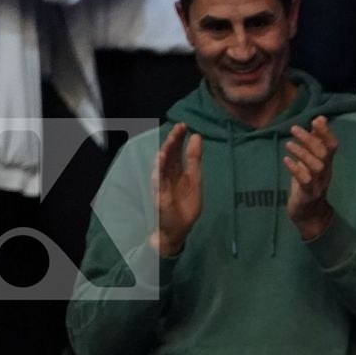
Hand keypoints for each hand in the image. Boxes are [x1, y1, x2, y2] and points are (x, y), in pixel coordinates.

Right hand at [151, 123, 203, 257]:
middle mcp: (167, 175)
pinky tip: (160, 164)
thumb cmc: (185, 205)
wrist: (178, 229)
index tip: (184, 125)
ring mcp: (162, 185)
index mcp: (176, 170)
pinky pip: (158, 184)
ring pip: (161, 167)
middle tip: (179, 128)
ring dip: (163, 155)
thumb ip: (195, 160)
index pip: (176, 150)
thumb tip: (197, 137)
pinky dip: (158, 174)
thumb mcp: (195, 180)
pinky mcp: (159, 197)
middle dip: (172, 142)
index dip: (179, 138)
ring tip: (168, 145)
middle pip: (168, 154)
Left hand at [285, 115, 337, 240]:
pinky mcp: (308, 194)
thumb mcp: (312, 160)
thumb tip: (320, 118)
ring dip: (302, 154)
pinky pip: (305, 181)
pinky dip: (296, 169)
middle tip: (293, 128)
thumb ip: (316, 140)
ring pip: (316, 167)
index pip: (332, 146)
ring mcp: (318, 184)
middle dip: (310, 140)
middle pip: (323, 154)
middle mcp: (325, 172)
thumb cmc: (309, 182)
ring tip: (288, 145)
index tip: (316, 120)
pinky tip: (286, 160)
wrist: (309, 213)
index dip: (326, 133)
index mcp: (327, 163)